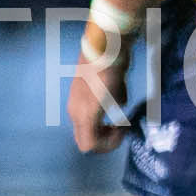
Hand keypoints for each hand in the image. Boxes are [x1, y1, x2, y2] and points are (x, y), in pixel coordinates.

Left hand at [68, 30, 131, 154]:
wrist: (106, 50)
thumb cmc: (110, 63)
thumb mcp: (113, 83)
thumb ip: (114, 96)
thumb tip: (119, 103)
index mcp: (78, 104)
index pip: (87, 132)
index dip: (106, 136)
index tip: (120, 126)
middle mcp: (74, 112)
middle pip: (86, 143)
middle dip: (107, 143)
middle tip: (121, 132)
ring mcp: (78, 114)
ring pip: (88, 145)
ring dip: (108, 142)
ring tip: (122, 129)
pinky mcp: (86, 115)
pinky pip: (93, 141)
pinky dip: (109, 141)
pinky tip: (121, 128)